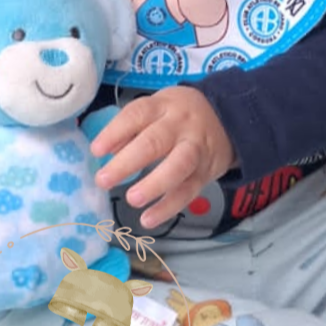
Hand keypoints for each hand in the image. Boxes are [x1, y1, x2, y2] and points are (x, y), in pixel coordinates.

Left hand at [90, 87, 235, 229]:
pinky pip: (187, 191)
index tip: (96, 150)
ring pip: (178, 167)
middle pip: (155, 142)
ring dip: (154, 185)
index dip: (115, 132)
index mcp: (162, 106)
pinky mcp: (204, 173)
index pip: (137, 115)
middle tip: (104, 180)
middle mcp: (180, 126)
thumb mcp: (156, 109)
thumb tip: (105, 150)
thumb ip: (131, 128)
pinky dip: (168, 207)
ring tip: (132, 199)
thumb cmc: (179, 116)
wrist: (229, 119)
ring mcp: (195, 150)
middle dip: (127, 162)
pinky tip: (148, 219)